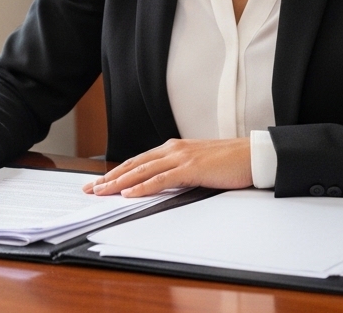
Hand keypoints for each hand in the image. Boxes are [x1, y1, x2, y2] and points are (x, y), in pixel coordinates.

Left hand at [81, 138, 252, 197]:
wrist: (253, 155)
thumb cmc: (230, 162)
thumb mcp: (198, 165)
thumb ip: (179, 172)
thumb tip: (162, 185)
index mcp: (174, 148)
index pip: (138, 161)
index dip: (117, 172)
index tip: (100, 182)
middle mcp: (173, 149)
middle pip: (134, 164)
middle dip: (110, 177)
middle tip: (90, 188)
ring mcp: (181, 157)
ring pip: (142, 171)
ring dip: (119, 182)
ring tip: (102, 191)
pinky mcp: (191, 168)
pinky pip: (161, 179)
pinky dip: (143, 187)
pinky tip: (129, 194)